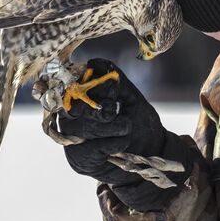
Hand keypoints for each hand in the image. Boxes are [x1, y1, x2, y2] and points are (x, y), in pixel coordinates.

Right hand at [57, 58, 189, 210]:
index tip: (113, 92)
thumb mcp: (130, 97)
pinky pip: (91, 148)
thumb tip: (94, 63)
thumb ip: (114, 80)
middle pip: (75, 106)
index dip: (93, 86)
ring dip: (110, 127)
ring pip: (82, 127)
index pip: (73, 84)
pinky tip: (123, 142)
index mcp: (81, 96)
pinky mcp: (77, 157)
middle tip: (117, 111)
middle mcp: (70, 114)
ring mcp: (71, 136)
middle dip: (99, 108)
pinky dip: (112, 143)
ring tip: (126, 127)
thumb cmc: (138, 120)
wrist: (149, 152)